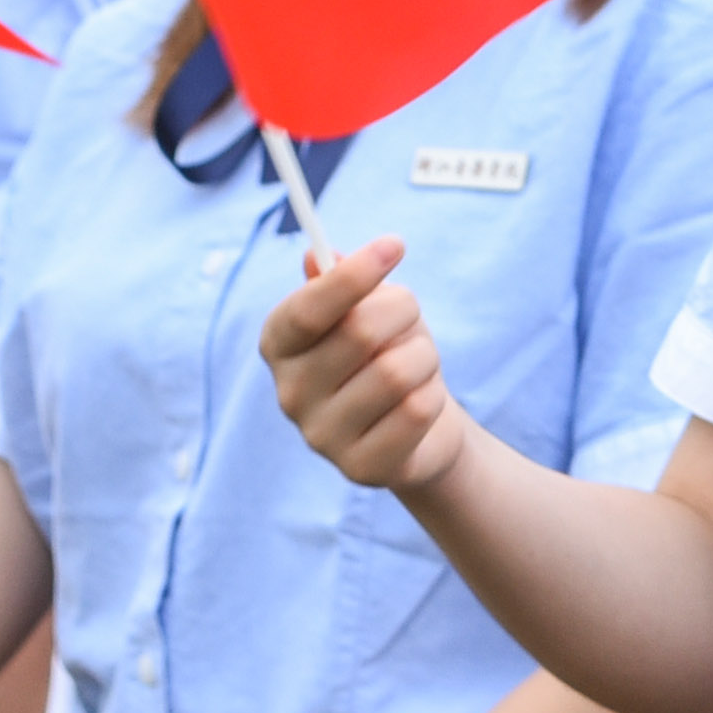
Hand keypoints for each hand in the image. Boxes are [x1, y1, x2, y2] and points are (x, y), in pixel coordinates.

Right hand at [262, 235, 471, 494]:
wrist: (417, 425)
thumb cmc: (386, 350)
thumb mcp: (366, 307)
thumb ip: (342, 282)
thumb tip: (316, 256)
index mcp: (279, 344)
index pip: (307, 310)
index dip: (352, 276)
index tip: (396, 244)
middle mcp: (289, 393)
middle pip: (361, 332)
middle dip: (404, 312)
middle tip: (410, 316)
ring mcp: (321, 437)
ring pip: (397, 372)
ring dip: (424, 355)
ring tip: (418, 363)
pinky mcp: (360, 469)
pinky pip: (417, 411)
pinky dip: (433, 394)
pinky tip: (422, 401)